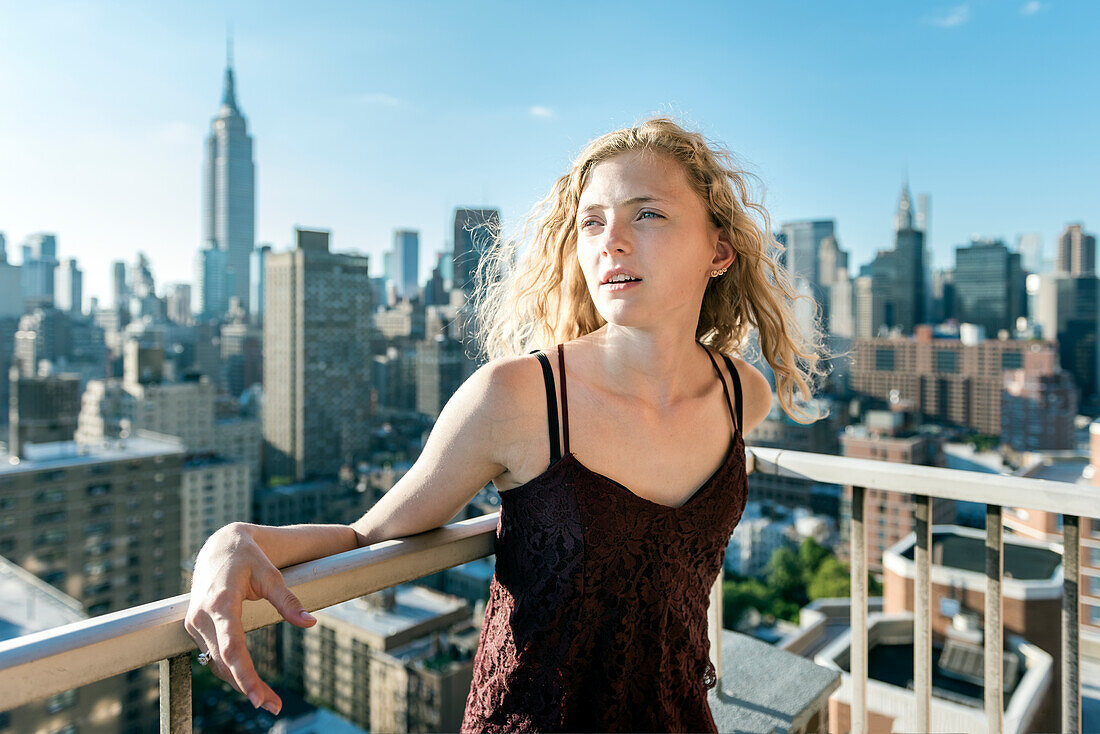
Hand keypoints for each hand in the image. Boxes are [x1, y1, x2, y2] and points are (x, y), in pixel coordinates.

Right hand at [184, 522, 316, 714]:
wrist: (219, 547)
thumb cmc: (248, 559)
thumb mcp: (271, 575)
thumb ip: (288, 601)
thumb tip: (310, 622)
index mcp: (220, 602)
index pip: (231, 646)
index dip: (243, 674)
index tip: (258, 698)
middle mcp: (202, 616)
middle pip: (224, 662)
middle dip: (248, 686)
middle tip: (274, 706)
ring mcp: (194, 623)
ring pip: (216, 663)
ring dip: (239, 683)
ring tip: (269, 700)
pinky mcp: (195, 627)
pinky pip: (212, 656)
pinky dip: (230, 671)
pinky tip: (250, 683)